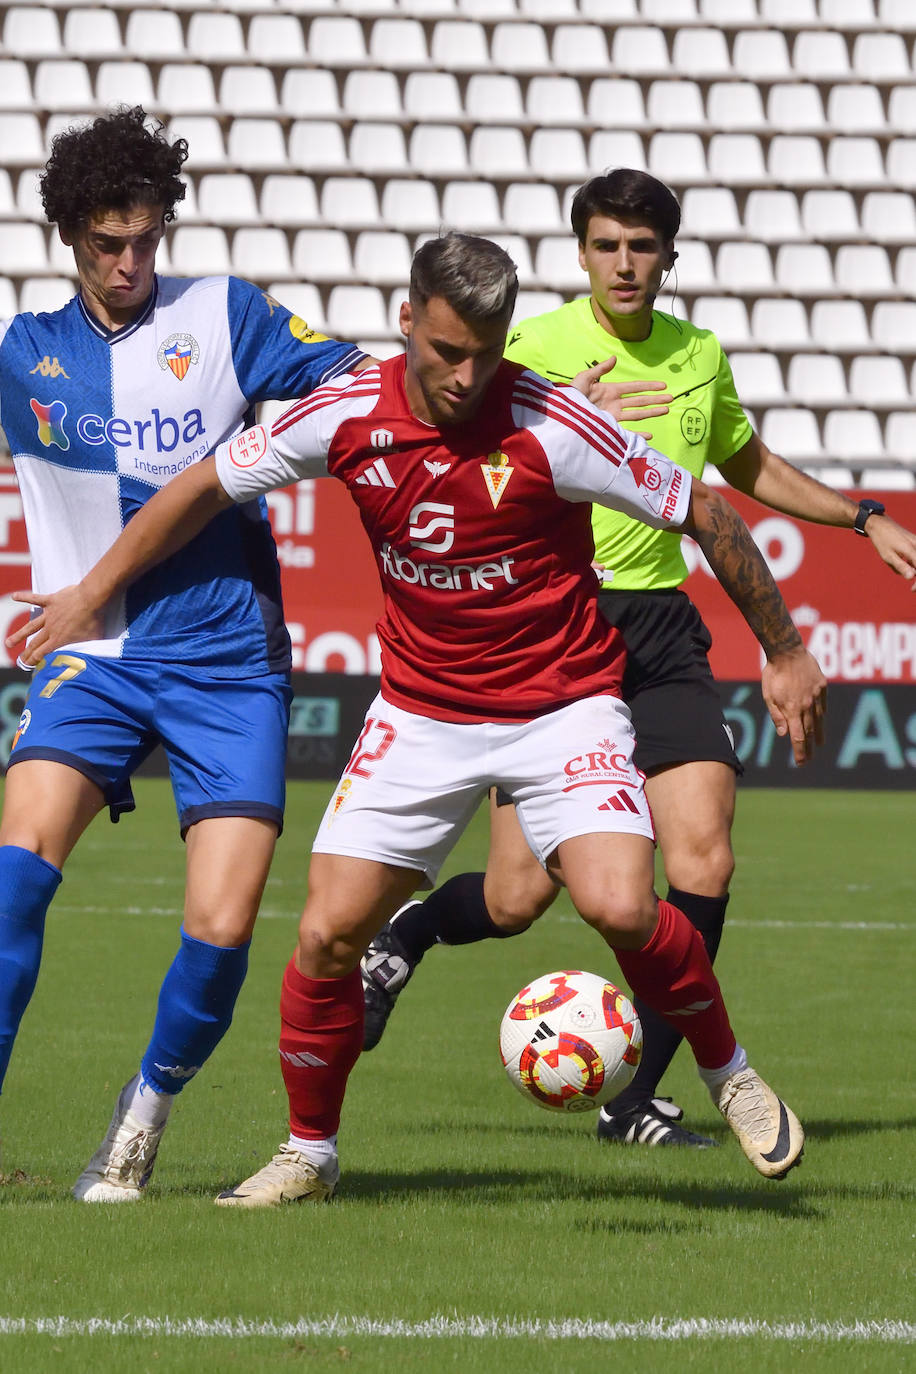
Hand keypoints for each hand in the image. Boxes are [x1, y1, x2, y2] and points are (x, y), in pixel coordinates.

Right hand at [5, 585, 102, 665]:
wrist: (91, 599)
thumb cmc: (95, 620)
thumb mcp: (93, 639)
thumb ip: (87, 648)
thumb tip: (90, 659)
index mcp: (59, 639)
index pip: (43, 653)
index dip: (34, 660)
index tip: (28, 665)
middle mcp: (51, 628)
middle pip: (35, 643)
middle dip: (26, 653)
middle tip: (18, 659)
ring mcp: (49, 614)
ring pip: (30, 626)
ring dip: (19, 635)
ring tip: (8, 642)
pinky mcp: (50, 601)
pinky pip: (34, 598)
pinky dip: (23, 597)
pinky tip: (14, 596)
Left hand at [570, 356, 671, 436]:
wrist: (561, 415)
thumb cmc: (570, 396)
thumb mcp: (584, 379)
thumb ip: (600, 370)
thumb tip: (615, 358)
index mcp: (610, 391)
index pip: (634, 388)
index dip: (648, 386)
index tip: (663, 385)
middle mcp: (614, 404)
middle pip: (640, 401)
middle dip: (656, 399)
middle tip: (671, 398)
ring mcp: (612, 417)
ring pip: (637, 414)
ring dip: (652, 412)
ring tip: (666, 410)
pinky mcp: (608, 429)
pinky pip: (626, 433)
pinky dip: (638, 435)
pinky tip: (649, 436)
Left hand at [761, 646, 827, 765]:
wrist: (787, 651)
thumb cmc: (773, 673)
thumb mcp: (768, 695)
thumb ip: (777, 715)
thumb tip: (783, 734)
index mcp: (792, 709)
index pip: (797, 737)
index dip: (800, 751)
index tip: (801, 763)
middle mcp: (806, 705)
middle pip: (809, 731)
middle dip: (808, 748)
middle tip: (808, 760)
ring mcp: (816, 696)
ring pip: (819, 720)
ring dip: (819, 735)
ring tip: (820, 745)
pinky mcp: (822, 687)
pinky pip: (823, 705)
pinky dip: (822, 715)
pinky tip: (822, 722)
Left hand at [865, 514, 915, 587]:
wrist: (880, 524)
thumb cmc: (882, 540)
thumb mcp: (888, 556)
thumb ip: (901, 566)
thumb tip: (912, 577)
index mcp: (912, 550)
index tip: (912, 589)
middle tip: (911, 587)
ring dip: (913, 569)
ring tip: (897, 565)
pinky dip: (912, 563)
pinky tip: (900, 561)